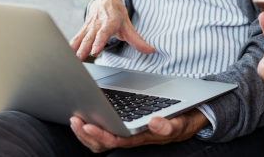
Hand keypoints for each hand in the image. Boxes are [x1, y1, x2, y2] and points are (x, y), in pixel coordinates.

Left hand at [69, 109, 207, 152]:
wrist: (188, 121)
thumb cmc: (181, 122)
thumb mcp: (180, 124)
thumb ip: (168, 126)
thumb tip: (154, 121)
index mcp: (142, 137)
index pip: (116, 140)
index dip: (100, 135)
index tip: (87, 125)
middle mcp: (132, 139)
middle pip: (103, 144)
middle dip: (86, 134)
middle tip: (75, 120)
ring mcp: (127, 135)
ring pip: (101, 142)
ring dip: (86, 133)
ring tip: (75, 119)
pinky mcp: (125, 129)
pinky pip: (105, 133)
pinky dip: (92, 128)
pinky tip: (85, 119)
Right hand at [70, 0, 154, 58]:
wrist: (106, 0)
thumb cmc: (117, 15)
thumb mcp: (128, 26)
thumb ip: (138, 40)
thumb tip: (150, 50)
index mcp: (109, 23)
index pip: (103, 34)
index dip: (99, 42)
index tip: (95, 51)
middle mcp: (97, 25)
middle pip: (90, 37)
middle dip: (84, 48)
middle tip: (79, 58)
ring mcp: (88, 27)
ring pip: (81, 38)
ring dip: (75, 48)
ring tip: (70, 59)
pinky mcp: (82, 30)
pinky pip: (75, 38)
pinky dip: (69, 45)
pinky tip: (63, 54)